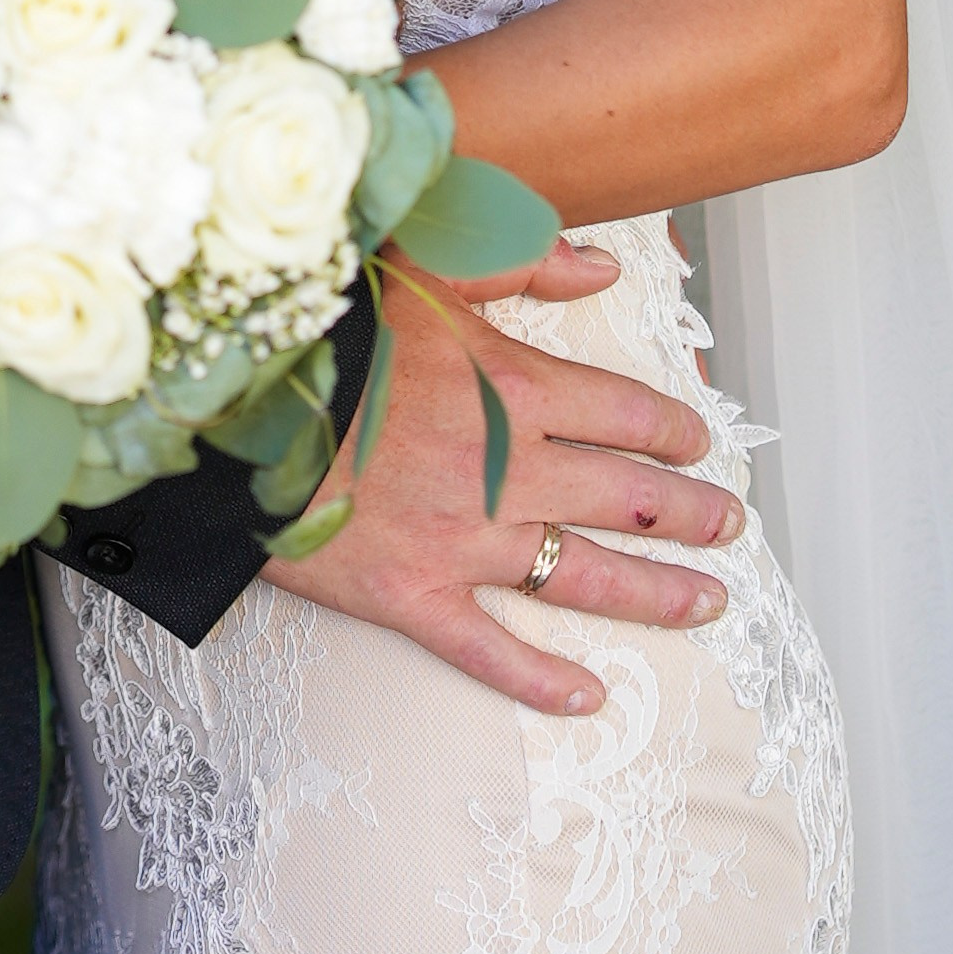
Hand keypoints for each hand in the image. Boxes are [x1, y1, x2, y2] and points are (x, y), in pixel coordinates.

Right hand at [265, 240, 738, 717]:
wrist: (226, 406)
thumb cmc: (321, 325)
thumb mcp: (420, 260)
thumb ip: (519, 257)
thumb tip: (603, 266)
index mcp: (512, 386)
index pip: (627, 414)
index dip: (674, 430)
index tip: (697, 441)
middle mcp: (505, 470)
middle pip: (628, 500)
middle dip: (690, 514)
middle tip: (726, 525)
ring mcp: (462, 540)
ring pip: (585, 577)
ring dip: (656, 593)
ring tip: (706, 601)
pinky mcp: (411, 594)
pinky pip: (490, 649)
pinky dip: (542, 680)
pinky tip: (590, 696)